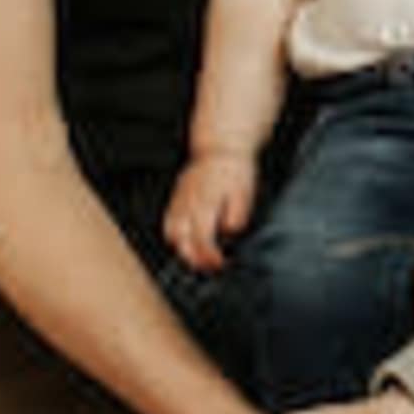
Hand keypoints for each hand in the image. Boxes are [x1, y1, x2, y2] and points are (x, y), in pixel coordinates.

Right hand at [164, 153, 256, 271]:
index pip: (202, 237)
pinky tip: (186, 242)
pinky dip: (175, 237)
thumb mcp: (245, 192)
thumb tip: (230, 231)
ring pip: (171, 233)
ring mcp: (179, 200)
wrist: (220, 148)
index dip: (209, 256)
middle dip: (193, 259)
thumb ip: (237, 215)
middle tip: (209, 266)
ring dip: (183, 250)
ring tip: (198, 258)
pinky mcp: (175, 198)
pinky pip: (168, 223)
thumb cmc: (234, 170)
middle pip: (181, 240)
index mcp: (205, 201)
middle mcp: (188, 202)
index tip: (219, 263)